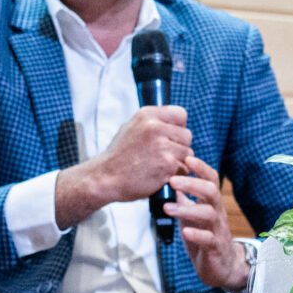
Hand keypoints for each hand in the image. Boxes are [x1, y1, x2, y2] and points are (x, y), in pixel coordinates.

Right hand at [55, 104, 191, 226]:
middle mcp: (155, 127)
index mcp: (147, 115)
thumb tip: (174, 121)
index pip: (181, 114)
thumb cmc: (119, 156)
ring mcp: (162, 146)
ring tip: (160, 166)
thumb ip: (153, 122)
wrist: (105, 178)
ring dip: (179, 162)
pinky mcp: (167, 164)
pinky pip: (184, 168)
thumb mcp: (131, 128)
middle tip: (164, 155)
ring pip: (188, 153)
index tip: (171, 137)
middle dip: (180, 147)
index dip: (179, 127)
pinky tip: (160, 176)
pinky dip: (175, 175)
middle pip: (187, 135)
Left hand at [166, 155, 245, 290]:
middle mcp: (217, 213)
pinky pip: (208, 239)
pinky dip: (196, 234)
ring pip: (208, 214)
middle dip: (193, 184)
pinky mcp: (215, 248)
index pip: (211, 179)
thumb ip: (182, 198)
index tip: (187, 158)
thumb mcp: (191, 214)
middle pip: (211, 191)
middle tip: (172, 180)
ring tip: (167, 208)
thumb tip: (167, 178)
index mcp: (211, 203)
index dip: (201, 168)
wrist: (222, 266)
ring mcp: (217, 230)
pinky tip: (184, 231)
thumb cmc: (205, 236)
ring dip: (187, 209)